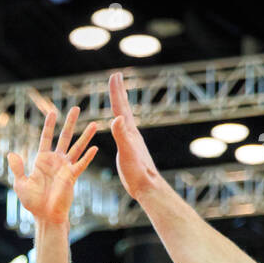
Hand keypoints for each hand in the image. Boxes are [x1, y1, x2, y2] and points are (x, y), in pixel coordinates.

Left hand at [8, 107, 97, 226]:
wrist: (45, 216)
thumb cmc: (33, 202)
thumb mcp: (21, 184)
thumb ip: (18, 168)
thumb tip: (11, 153)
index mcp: (42, 160)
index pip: (46, 138)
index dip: (49, 125)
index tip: (53, 112)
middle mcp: (56, 161)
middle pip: (65, 137)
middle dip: (70, 123)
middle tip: (76, 108)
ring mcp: (65, 168)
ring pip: (77, 148)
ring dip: (85, 136)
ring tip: (95, 123)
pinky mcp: (72, 177)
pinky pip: (81, 164)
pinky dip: (87, 157)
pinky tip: (94, 148)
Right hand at [109, 71, 162, 200]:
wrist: (148, 187)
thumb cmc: (137, 172)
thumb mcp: (126, 153)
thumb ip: (121, 135)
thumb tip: (117, 118)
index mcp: (130, 132)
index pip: (121, 107)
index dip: (116, 92)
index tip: (114, 75)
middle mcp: (132, 133)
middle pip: (124, 108)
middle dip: (119, 92)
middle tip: (117, 77)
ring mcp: (133, 140)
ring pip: (125, 117)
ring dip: (121, 105)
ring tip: (119, 97)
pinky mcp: (132, 149)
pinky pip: (124, 129)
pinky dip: (121, 121)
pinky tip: (120, 124)